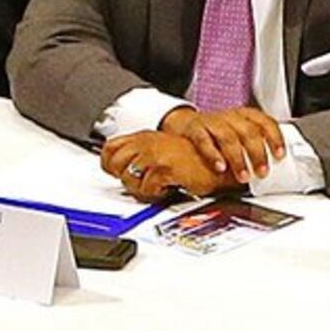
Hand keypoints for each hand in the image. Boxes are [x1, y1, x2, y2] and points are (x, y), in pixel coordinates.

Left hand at [98, 128, 237, 200]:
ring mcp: (155, 154)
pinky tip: (168, 188)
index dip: (111, 165)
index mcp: (144, 137)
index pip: (110, 149)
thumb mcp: (163, 153)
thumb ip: (142, 158)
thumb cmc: (194, 161)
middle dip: (125, 179)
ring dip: (141, 189)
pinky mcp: (164, 168)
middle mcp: (147, 142)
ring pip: (129, 178)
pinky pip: (147, 188)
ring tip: (156, 187)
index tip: (120, 174)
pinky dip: (156, 194)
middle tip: (141, 183)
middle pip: (115, 163)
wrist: (219, 163)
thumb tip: (123, 173)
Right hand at [158, 104, 285, 183]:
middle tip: (262, 172)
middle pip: (248, 132)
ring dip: (238, 158)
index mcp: (245, 117)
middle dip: (257, 153)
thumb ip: (252, 149)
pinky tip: (220, 167)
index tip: (279, 154)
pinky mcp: (195, 129)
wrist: (185, 125)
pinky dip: (213, 154)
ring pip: (228, 137)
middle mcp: (231, 117)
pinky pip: (204, 140)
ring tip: (243, 175)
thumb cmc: (217, 135)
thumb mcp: (238, 137)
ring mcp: (213, 122)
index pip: (264, 122)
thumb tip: (271, 172)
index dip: (274, 138)